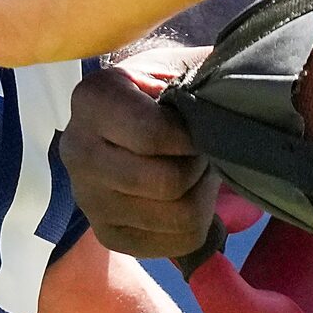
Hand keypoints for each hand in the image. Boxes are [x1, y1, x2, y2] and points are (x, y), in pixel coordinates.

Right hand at [60, 55, 218, 259]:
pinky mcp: (107, 234)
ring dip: (203, 194)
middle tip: (204, 149)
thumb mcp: (177, 66)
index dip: (192, 136)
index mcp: (92, 100)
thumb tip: (235, 93)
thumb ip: (204, 74)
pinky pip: (174, 246)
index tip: (202, 124)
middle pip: (166, 183)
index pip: (151, 135)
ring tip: (198, 171)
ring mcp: (88, 199)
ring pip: (176, 218)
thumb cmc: (159, 87)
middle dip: (199, 165)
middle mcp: (78, 151)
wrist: (128, 118)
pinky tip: (187, 196)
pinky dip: (196, 223)